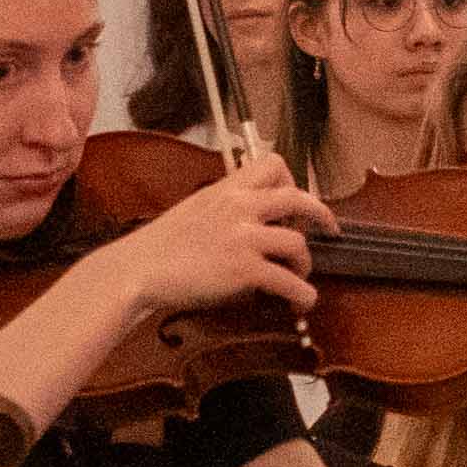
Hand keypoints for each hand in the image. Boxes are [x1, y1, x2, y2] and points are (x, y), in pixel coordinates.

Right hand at [108, 159, 330, 323]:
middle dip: (321, 215)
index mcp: (227, 190)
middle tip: (330, 229)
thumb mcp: (194, 209)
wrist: (137, 270)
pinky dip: (303, 294)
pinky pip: (289, 282)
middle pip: (298, 199)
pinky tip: (302, 302)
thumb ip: (225, 208)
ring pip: (298, 244)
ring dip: (305, 265)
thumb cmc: (159, 247)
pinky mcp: (244, 270)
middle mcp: (240, 208)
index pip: (273, 164)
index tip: (295, 202)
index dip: (292, 181)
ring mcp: (244, 238)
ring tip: (300, 277)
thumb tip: (251, 219)